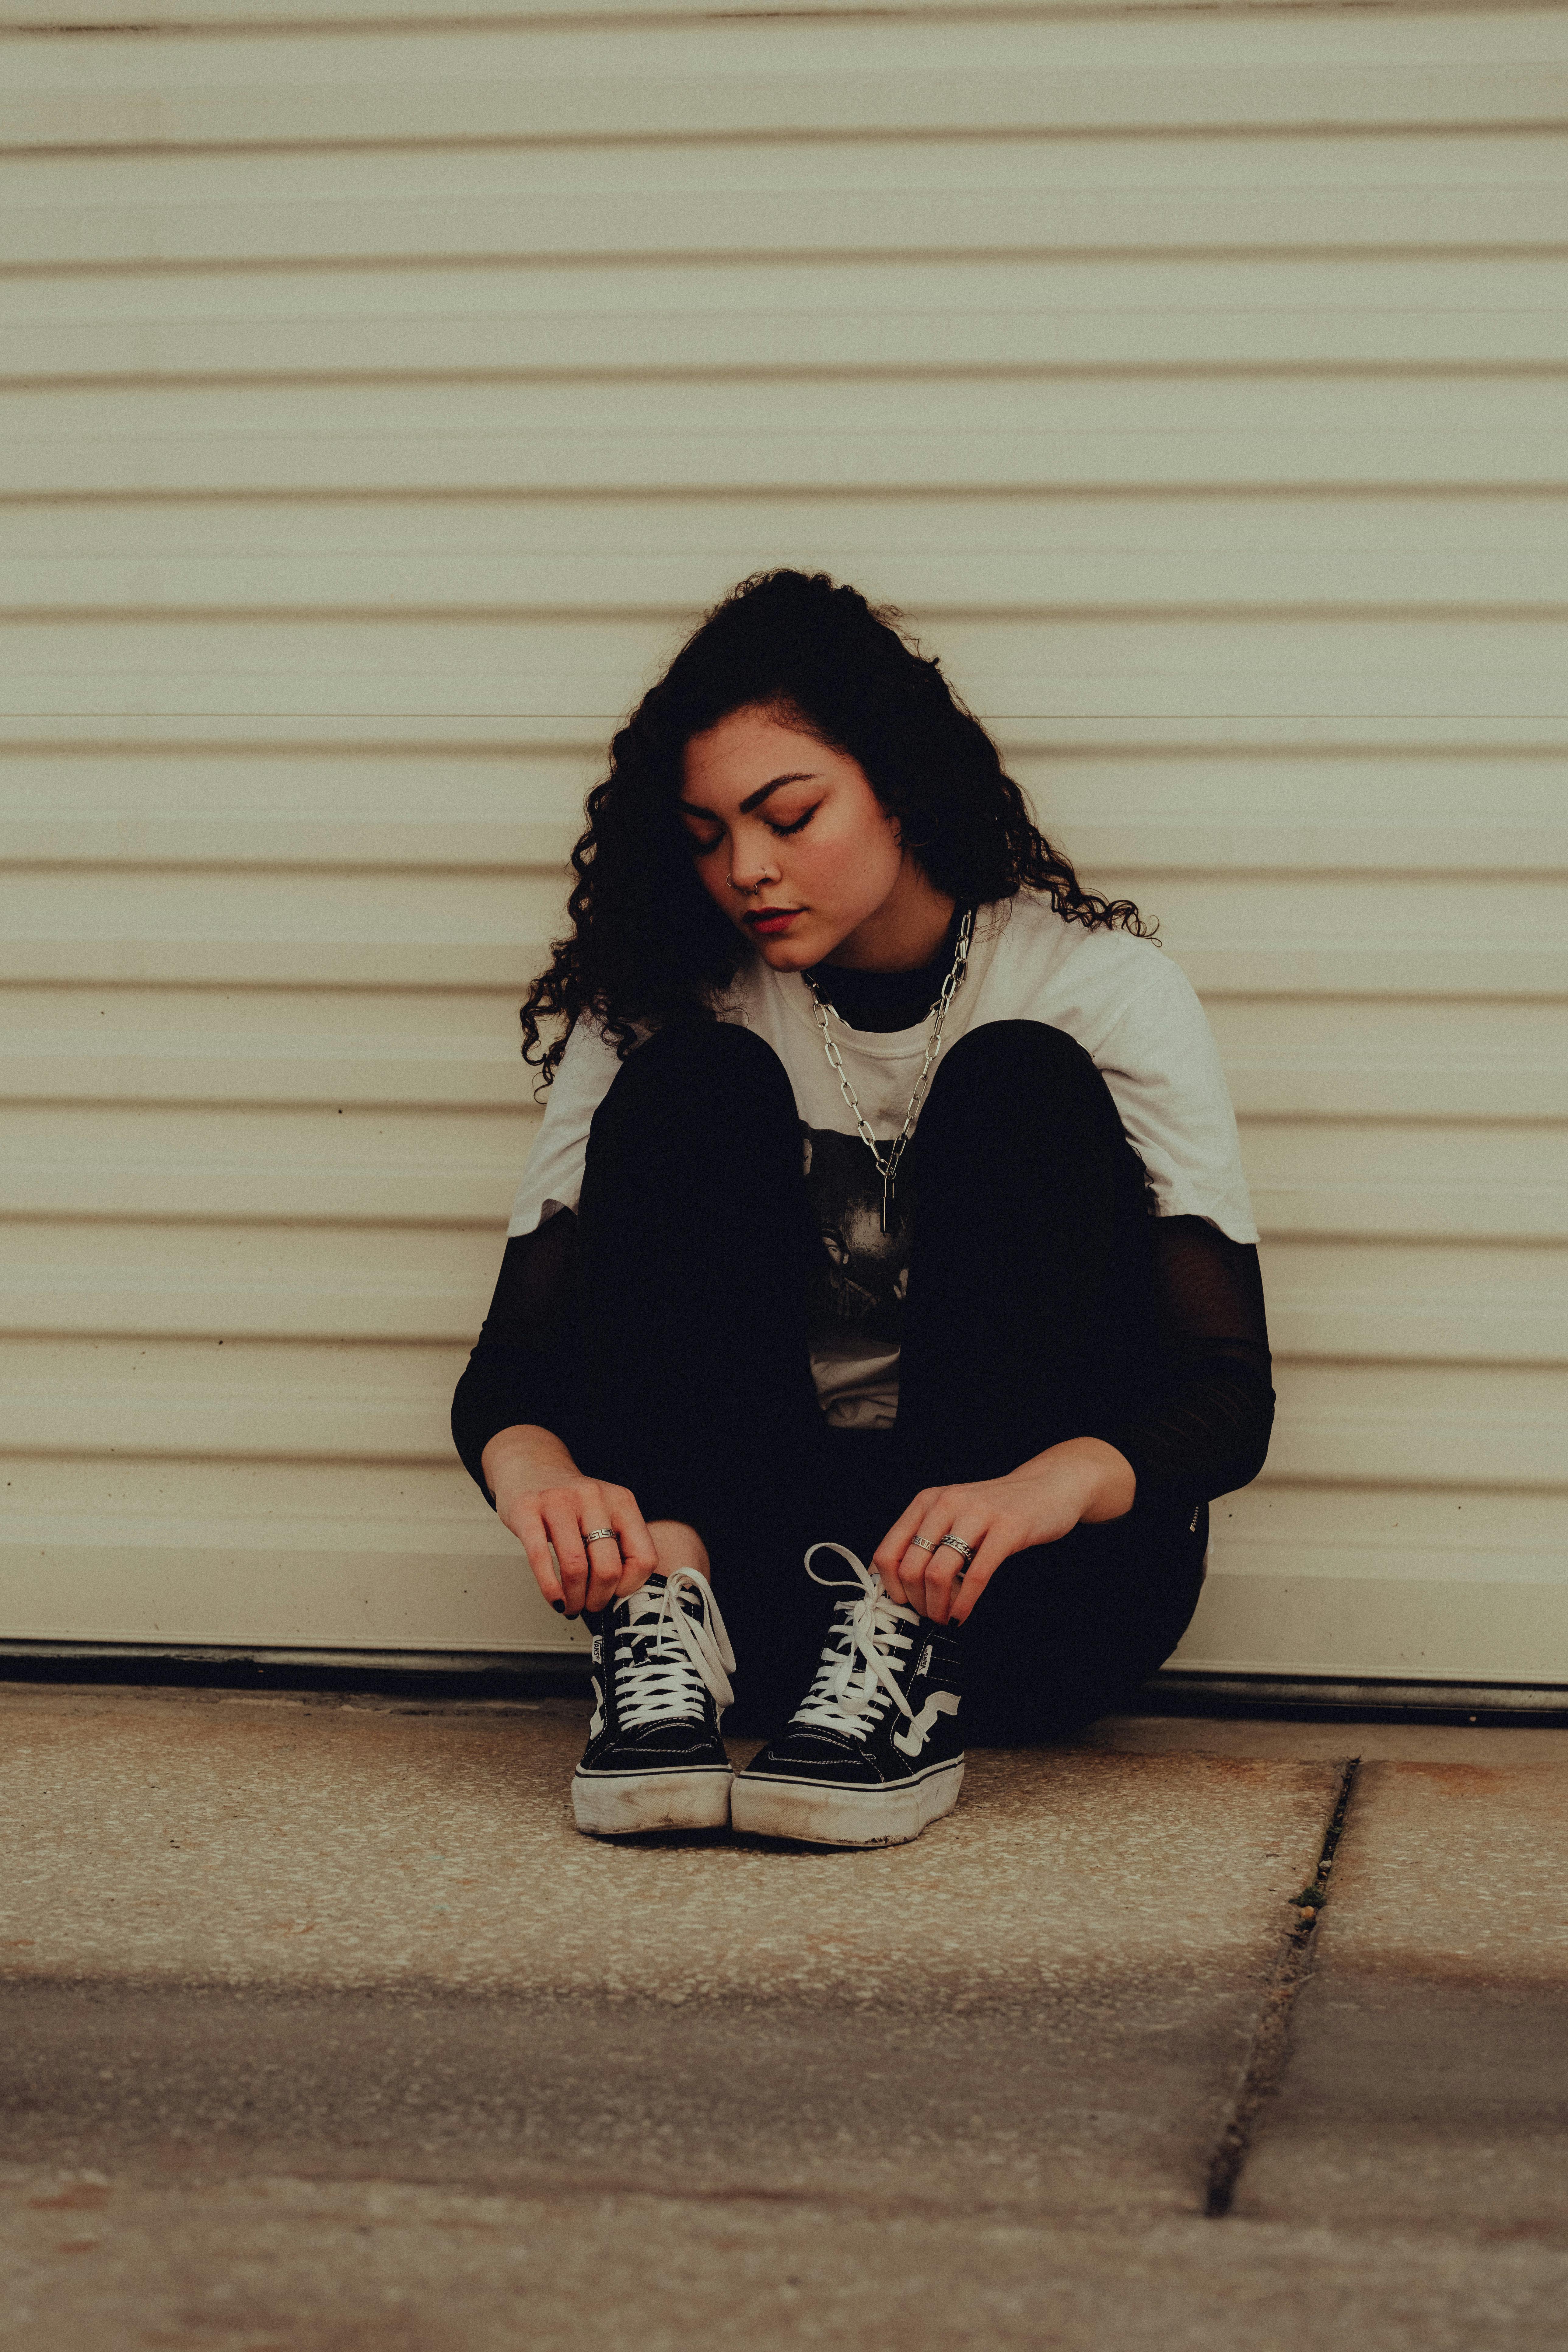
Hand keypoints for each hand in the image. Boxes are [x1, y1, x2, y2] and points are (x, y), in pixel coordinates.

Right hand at [482, 1425, 658, 1615]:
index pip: (643, 1557)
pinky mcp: (528, 1510)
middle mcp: (593, 1498)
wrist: (531, 1467)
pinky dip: (550, 1589)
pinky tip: (554, 1599)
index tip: (616, 1593)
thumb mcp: (606, 1512)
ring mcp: (559, 1502)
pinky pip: (541, 1558)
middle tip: (589, 1605)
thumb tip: (621, 1595)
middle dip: (598, 1598)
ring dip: (574, 1598)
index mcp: (622, 1502)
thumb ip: (619, 1544)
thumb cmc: (571, 1502)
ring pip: (576, 1567)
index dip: (630, 1586)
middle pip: (608, 1568)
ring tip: (570, 1605)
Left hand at [872, 1438, 1135, 1625]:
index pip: (887, 1552)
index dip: (890, 1587)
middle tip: (929, 1615)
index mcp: (927, 1502)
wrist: (1047, 1486)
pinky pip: (976, 1575)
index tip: (903, 1604)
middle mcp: (946, 1504)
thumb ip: (926, 1539)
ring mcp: (977, 1515)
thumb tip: (895, 1583)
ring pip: (938, 1573)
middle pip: (911, 1568)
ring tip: (945, 1617)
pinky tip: (962, 1615)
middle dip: (916, 1602)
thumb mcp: (952, 1515)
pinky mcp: (1007, 1529)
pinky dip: (964, 1603)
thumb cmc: (996, 1509)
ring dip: (937, 1606)